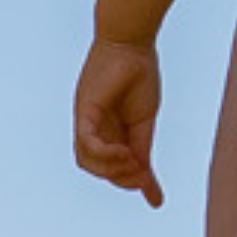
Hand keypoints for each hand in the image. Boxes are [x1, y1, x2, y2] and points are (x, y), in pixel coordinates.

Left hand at [73, 36, 165, 206]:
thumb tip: (150, 187)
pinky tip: (123, 152)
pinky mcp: (84, 110)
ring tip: (134, 162)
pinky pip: (85, 141)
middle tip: (143, 175)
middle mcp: (92, 127)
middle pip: (96, 167)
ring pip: (86, 160)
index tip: (152, 194)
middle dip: (121, 178)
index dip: (128, 181)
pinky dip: (104, 153)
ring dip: (112, 168)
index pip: (109, 166)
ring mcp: (86, 119)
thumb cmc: (139, 75)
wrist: (133, 43)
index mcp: (107, 130)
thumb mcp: (144, 121)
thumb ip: (143, 151)